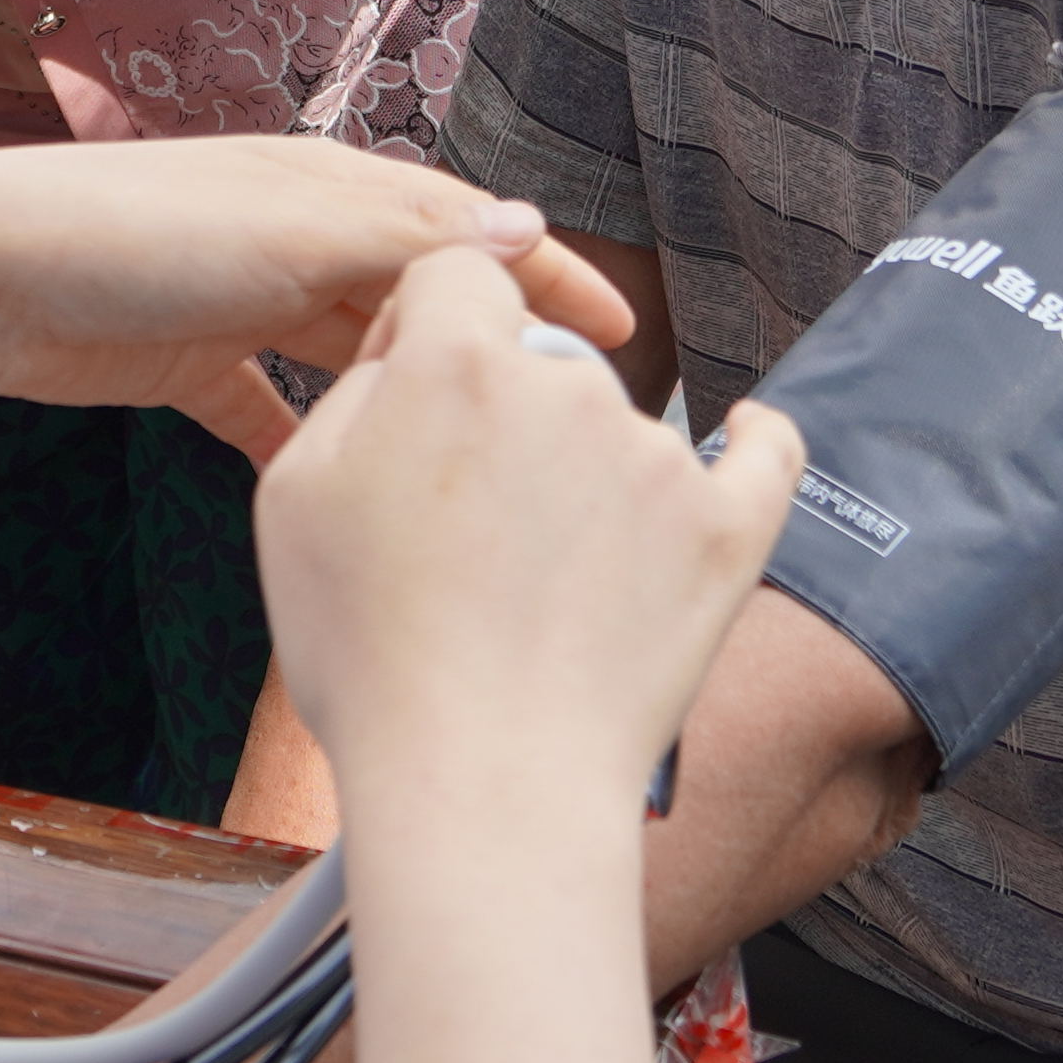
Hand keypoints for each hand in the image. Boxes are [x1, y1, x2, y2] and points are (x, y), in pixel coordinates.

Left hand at [0, 138, 632, 465]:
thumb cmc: (132, 235)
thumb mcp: (291, 228)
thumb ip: (407, 239)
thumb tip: (527, 230)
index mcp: (330, 187)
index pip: (467, 231)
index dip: (548, 279)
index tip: (622, 336)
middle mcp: (292, 235)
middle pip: (415, 295)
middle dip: (487, 348)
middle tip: (560, 419)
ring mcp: (238, 300)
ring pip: (347, 356)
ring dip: (404, 397)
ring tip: (474, 461)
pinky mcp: (185, 363)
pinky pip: (261, 411)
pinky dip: (302, 445)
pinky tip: (339, 493)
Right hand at [258, 248, 799, 826]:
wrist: (484, 788)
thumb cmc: (372, 658)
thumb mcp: (295, 496)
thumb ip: (359, 390)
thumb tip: (408, 351)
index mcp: (458, 362)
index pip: (457, 274)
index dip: (429, 322)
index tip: (417, 391)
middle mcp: (570, 387)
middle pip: (538, 359)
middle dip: (505, 416)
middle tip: (472, 529)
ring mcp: (662, 457)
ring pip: (619, 427)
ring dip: (588, 474)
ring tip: (546, 589)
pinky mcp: (731, 528)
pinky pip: (767, 451)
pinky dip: (754, 442)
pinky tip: (743, 436)